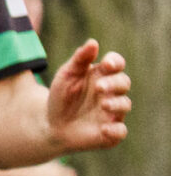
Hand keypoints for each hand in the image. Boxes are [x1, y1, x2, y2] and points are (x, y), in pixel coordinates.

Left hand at [46, 40, 131, 154]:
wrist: (50, 125)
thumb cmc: (61, 97)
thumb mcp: (66, 76)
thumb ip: (79, 59)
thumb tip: (93, 42)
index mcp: (102, 75)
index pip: (116, 64)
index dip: (115, 62)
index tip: (107, 64)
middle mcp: (111, 93)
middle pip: (123, 83)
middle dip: (114, 83)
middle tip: (99, 87)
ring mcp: (113, 112)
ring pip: (125, 104)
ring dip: (116, 104)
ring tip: (103, 104)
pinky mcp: (110, 132)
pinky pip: (120, 131)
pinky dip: (115, 130)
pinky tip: (104, 128)